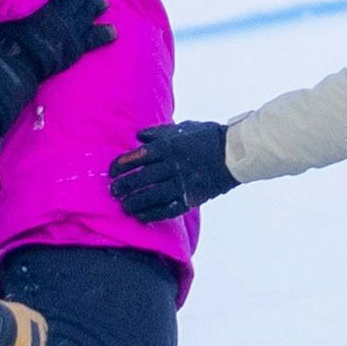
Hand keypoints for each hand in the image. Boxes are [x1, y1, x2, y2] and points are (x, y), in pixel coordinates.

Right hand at [0, 0, 113, 79]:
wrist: (17, 62)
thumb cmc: (4, 37)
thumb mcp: (6, 10)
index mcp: (46, 0)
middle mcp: (62, 11)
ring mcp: (72, 29)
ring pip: (90, 11)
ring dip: (97, 4)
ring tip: (103, 0)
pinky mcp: (77, 46)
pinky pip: (96, 38)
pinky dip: (105, 33)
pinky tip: (114, 31)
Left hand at [109, 121, 235, 222]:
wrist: (234, 154)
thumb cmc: (208, 137)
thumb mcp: (183, 128)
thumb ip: (159, 132)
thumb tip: (138, 136)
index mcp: (168, 147)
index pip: (137, 157)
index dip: (121, 165)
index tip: (112, 171)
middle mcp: (171, 165)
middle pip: (140, 178)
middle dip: (123, 185)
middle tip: (113, 190)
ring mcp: (180, 183)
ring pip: (150, 196)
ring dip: (133, 202)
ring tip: (123, 205)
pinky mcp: (190, 198)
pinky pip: (166, 209)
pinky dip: (151, 214)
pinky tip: (140, 216)